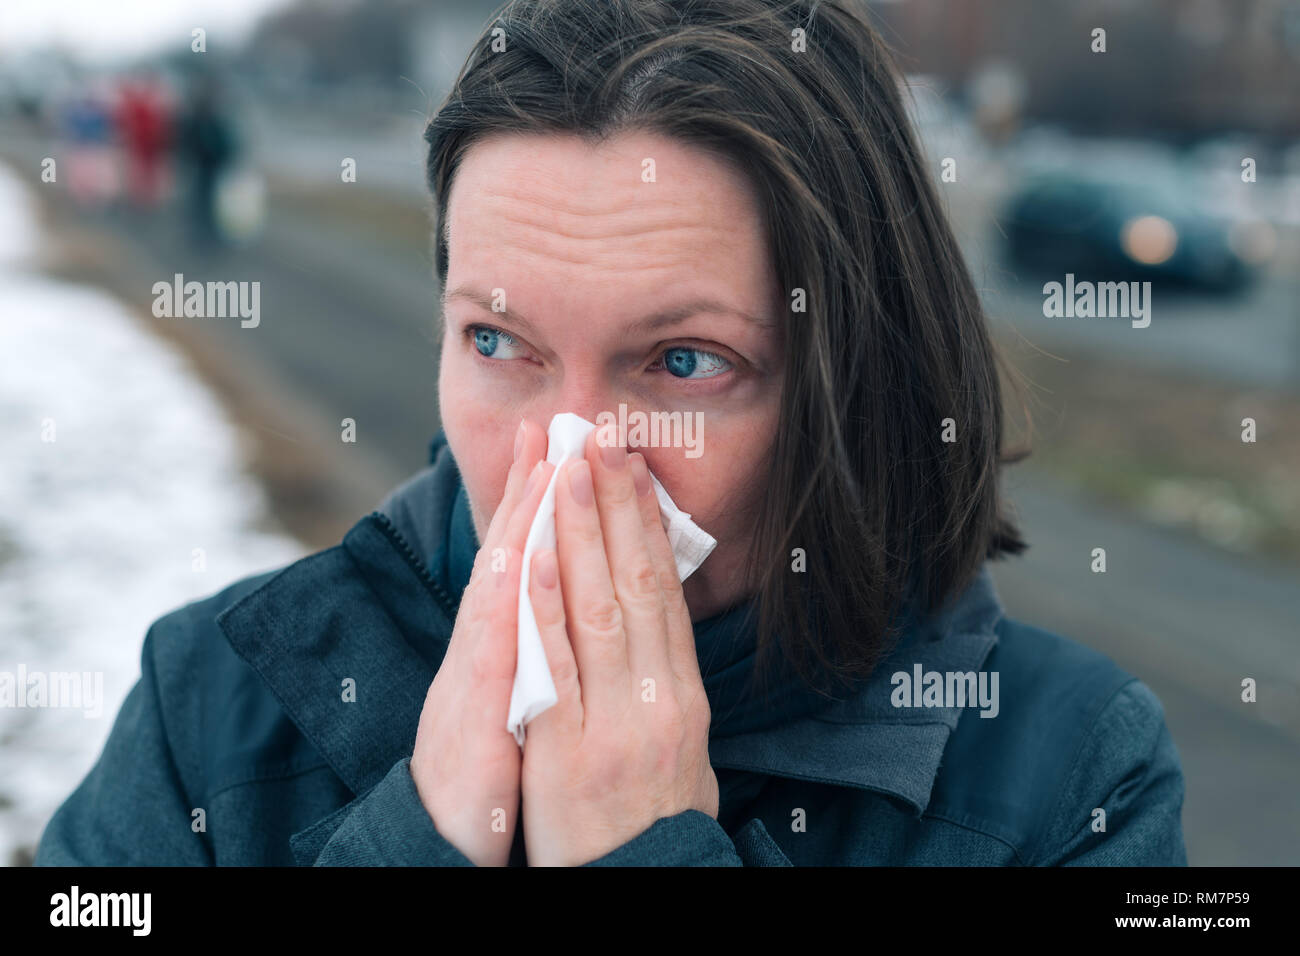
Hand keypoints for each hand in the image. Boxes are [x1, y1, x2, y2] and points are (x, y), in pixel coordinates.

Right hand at [409, 419, 553, 865]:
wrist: (448, 834)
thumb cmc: (491, 768)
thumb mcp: (520, 697)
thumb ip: (537, 648)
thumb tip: (562, 606)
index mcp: (504, 642)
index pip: (528, 560)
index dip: (543, 503)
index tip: (560, 447)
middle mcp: (486, 647)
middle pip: (511, 555)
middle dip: (532, 489)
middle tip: (549, 424)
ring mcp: (475, 674)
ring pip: (500, 584)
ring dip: (522, 523)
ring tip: (543, 464)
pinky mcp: (473, 712)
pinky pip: (493, 650)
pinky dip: (509, 602)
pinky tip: (521, 560)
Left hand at [520, 422, 717, 865]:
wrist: (646, 893)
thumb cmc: (659, 832)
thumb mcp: (688, 762)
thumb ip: (671, 700)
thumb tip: (666, 649)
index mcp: (684, 697)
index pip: (663, 592)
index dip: (647, 526)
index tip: (632, 469)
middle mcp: (658, 698)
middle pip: (636, 583)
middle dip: (617, 505)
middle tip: (602, 435)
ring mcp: (615, 721)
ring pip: (597, 607)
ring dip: (581, 531)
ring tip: (570, 465)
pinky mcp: (569, 752)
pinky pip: (556, 666)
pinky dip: (545, 604)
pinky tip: (535, 553)